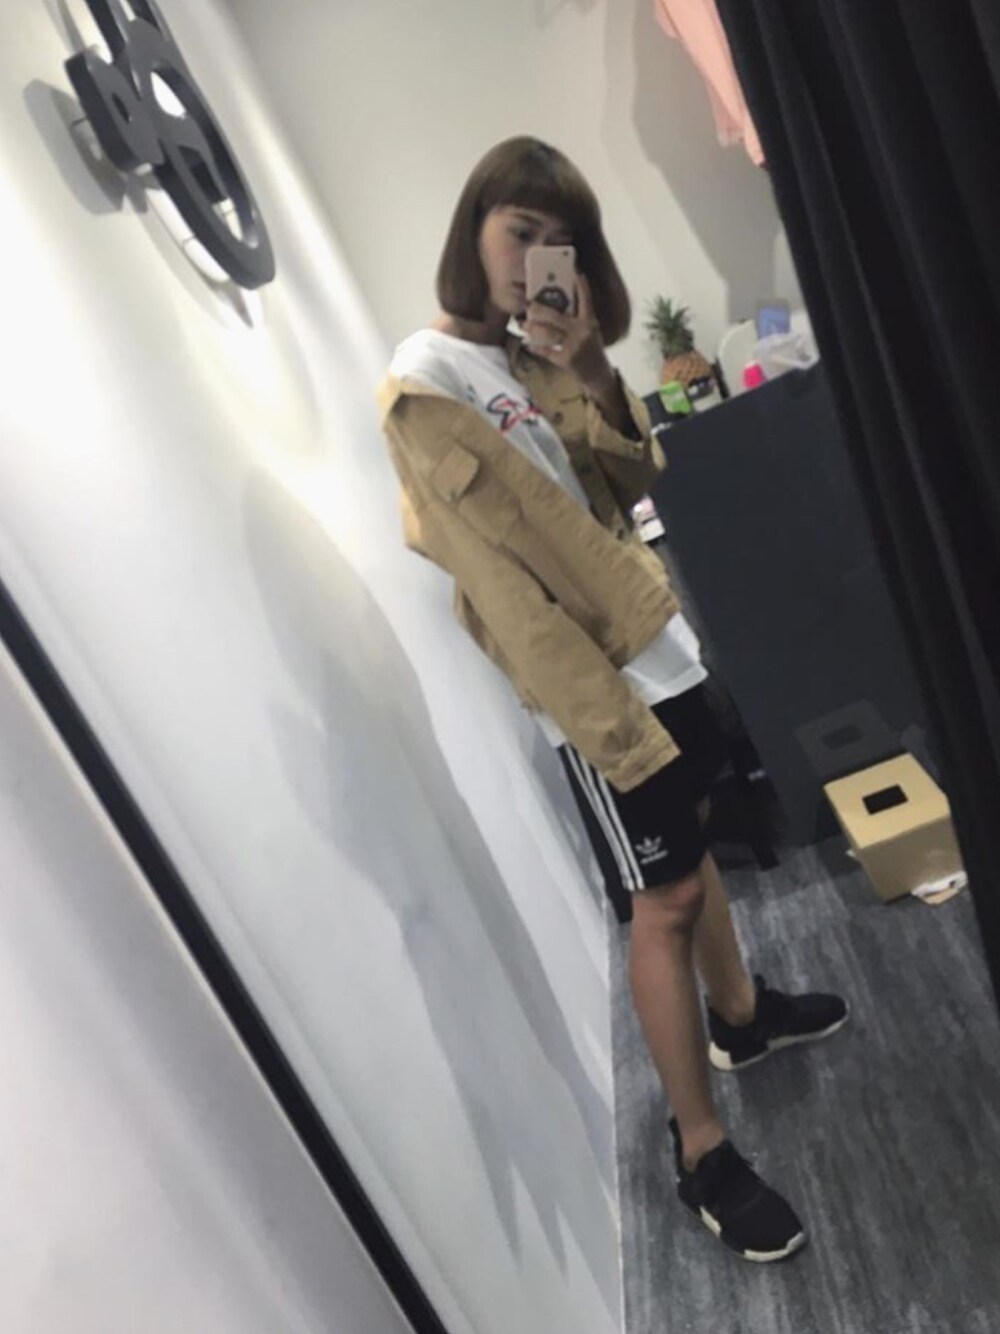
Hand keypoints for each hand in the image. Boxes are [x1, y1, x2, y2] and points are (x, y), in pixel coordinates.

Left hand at [521, 273, 611, 390]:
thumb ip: (577, 318)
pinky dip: (537, 348)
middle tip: (528, 304)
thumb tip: (555, 304)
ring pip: (549, 333)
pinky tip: (529, 344)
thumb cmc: (590, 349)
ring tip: (523, 325)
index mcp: (590, 321)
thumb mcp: (589, 331)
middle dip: (539, 310)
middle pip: (557, 316)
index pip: (586, 299)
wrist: (598, 375)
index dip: (581, 285)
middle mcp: (583, 331)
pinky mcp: (567, 360)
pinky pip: (547, 351)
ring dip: (533, 328)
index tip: (575, 271)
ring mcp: (574, 346)